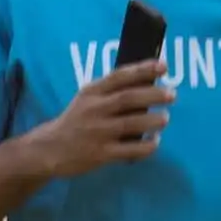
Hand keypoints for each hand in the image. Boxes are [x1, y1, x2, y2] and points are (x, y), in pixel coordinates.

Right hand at [26, 61, 166, 180]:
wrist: (48, 150)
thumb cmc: (75, 122)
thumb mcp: (86, 100)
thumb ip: (110, 91)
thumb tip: (148, 82)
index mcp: (91, 93)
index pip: (119, 76)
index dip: (142, 70)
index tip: (163, 66)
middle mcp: (94, 110)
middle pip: (128, 99)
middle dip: (153, 95)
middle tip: (172, 94)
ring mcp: (97, 133)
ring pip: (131, 124)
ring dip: (152, 120)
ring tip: (165, 118)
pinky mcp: (100, 154)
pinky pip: (129, 150)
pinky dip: (146, 146)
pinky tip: (154, 142)